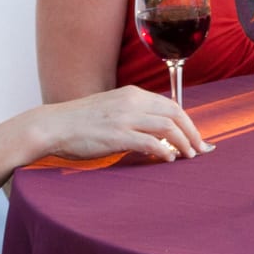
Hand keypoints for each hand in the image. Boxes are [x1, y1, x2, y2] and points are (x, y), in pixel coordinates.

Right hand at [42, 86, 205, 162]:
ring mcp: (124, 118)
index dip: (188, 122)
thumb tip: (157, 132)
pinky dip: (164, 151)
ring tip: (189, 156)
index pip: (171, 104)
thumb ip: (134, 115)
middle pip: (175, 113)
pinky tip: (169, 159)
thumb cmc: (80, 122)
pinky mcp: (117, 135)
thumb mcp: (112, 109)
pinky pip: (150, 142)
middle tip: (200, 149)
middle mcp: (132, 102)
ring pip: (167, 127)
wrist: (53, 125)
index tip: (195, 137)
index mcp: (132, 94)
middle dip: (192, 132)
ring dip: (183, 143)